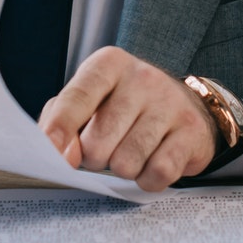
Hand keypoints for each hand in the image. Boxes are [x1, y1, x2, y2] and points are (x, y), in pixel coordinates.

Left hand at [36, 46, 217, 191]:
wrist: (182, 104)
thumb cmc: (122, 106)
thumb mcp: (89, 100)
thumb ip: (61, 119)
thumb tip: (61, 153)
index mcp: (109, 64)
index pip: (78, 97)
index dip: (61, 127)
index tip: (50, 151)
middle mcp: (142, 77)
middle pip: (98, 142)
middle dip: (94, 158)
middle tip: (106, 148)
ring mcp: (170, 103)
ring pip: (127, 163)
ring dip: (123, 169)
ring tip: (131, 152)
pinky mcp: (192, 131)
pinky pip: (158, 173)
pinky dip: (148, 179)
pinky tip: (151, 163)